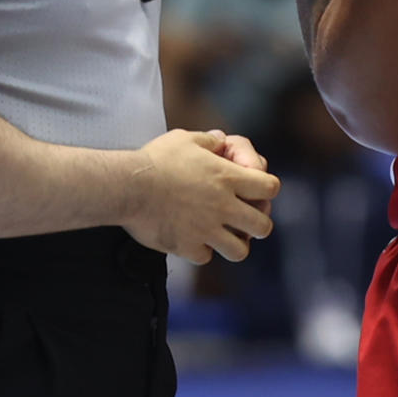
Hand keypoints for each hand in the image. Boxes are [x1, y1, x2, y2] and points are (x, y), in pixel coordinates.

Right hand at [124, 129, 280, 263]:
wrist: (126, 187)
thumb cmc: (155, 160)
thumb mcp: (185, 139)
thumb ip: (209, 140)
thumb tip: (221, 140)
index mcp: (227, 178)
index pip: (271, 188)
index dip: (266, 189)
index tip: (254, 190)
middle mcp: (223, 206)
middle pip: (263, 226)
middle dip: (258, 223)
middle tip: (244, 220)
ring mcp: (206, 229)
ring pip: (240, 251)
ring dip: (234, 243)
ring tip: (222, 236)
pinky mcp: (187, 246)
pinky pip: (206, 257)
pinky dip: (201, 250)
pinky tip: (192, 239)